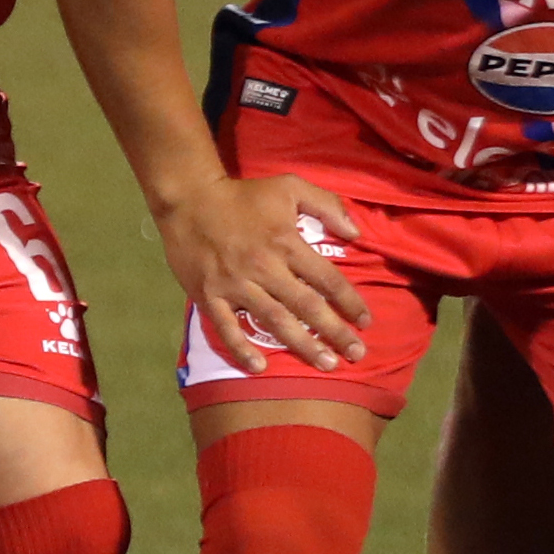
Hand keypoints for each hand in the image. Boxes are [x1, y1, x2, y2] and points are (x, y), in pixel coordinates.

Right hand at [159, 170, 369, 371]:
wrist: (188, 198)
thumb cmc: (242, 195)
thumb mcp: (290, 185)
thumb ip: (327, 205)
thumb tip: (356, 233)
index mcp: (286, 243)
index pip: (327, 279)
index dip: (350, 302)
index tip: (365, 322)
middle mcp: (265, 268)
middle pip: (307, 306)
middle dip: (335, 332)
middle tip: (357, 355)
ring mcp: (235, 285)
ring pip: (274, 321)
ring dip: (302, 345)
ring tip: (326, 365)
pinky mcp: (209, 295)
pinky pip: (226, 328)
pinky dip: (242, 349)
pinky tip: (260, 368)